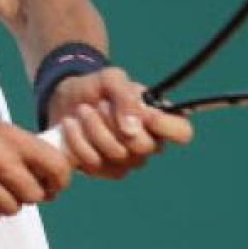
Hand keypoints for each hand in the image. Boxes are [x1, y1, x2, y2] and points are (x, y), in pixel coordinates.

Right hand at [0, 116, 71, 222]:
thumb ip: (21, 146)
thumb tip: (56, 169)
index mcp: (8, 135)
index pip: (54, 164)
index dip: (61, 180)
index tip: (55, 186)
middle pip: (35, 193)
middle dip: (32, 195)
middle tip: (20, 188)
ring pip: (14, 208)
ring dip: (8, 203)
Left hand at [47, 67, 192, 178]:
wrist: (65, 98)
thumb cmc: (96, 87)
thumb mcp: (110, 78)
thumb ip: (126, 96)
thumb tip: (132, 129)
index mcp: (158, 119)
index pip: (182, 132)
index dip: (167, 127)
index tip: (146, 115)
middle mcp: (147, 144)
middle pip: (144, 146)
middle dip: (115, 123)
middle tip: (100, 105)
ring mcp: (126, 161)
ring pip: (117, 155)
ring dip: (94, 129)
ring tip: (82, 110)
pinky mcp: (103, 170)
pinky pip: (94, 164)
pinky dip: (78, 142)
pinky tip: (70, 125)